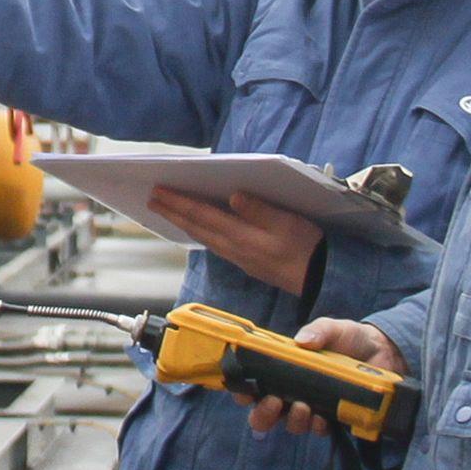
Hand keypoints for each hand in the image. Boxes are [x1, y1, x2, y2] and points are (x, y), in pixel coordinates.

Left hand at [148, 189, 321, 294]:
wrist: (319, 278)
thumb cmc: (307, 247)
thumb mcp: (288, 222)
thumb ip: (260, 210)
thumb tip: (234, 197)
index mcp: (242, 236)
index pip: (203, 215)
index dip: (179, 202)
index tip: (159, 192)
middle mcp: (235, 248)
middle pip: (196, 227)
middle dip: (172, 212)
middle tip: (151, 199)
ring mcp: (238, 257)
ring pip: (202, 237)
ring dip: (182, 223)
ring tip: (167, 212)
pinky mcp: (245, 262)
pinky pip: (213, 245)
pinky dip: (199, 233)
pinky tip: (196, 229)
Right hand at [240, 319, 403, 435]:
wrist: (385, 352)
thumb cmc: (350, 339)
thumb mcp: (333, 328)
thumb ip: (319, 331)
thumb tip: (302, 342)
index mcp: (283, 370)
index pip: (254, 385)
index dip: (243, 391)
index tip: (244, 392)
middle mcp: (292, 392)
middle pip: (264, 415)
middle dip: (262, 414)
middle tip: (273, 402)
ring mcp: (311, 407)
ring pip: (290, 424)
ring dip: (292, 419)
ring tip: (303, 407)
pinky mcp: (332, 418)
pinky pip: (317, 430)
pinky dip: (317, 426)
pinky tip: (322, 418)